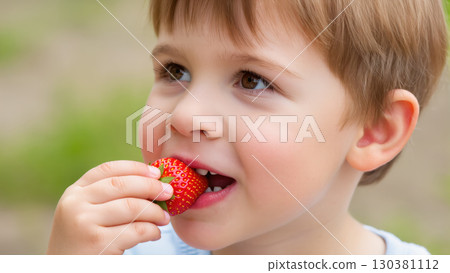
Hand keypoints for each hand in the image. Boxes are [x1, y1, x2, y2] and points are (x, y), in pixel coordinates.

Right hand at [47, 160, 172, 253]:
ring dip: (155, 212)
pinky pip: (136, 230)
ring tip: (164, 218)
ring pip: (132, 207)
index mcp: (74, 192)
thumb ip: (108, 197)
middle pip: (122, 185)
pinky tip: (155, 234)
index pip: (108, 169)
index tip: (156, 172)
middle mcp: (75, 204)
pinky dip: (152, 231)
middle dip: (151, 186)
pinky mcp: (98, 243)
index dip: (136, 168)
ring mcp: (84, 223)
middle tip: (168, 192)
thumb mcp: (86, 213)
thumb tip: (152, 181)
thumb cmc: (83, 243)